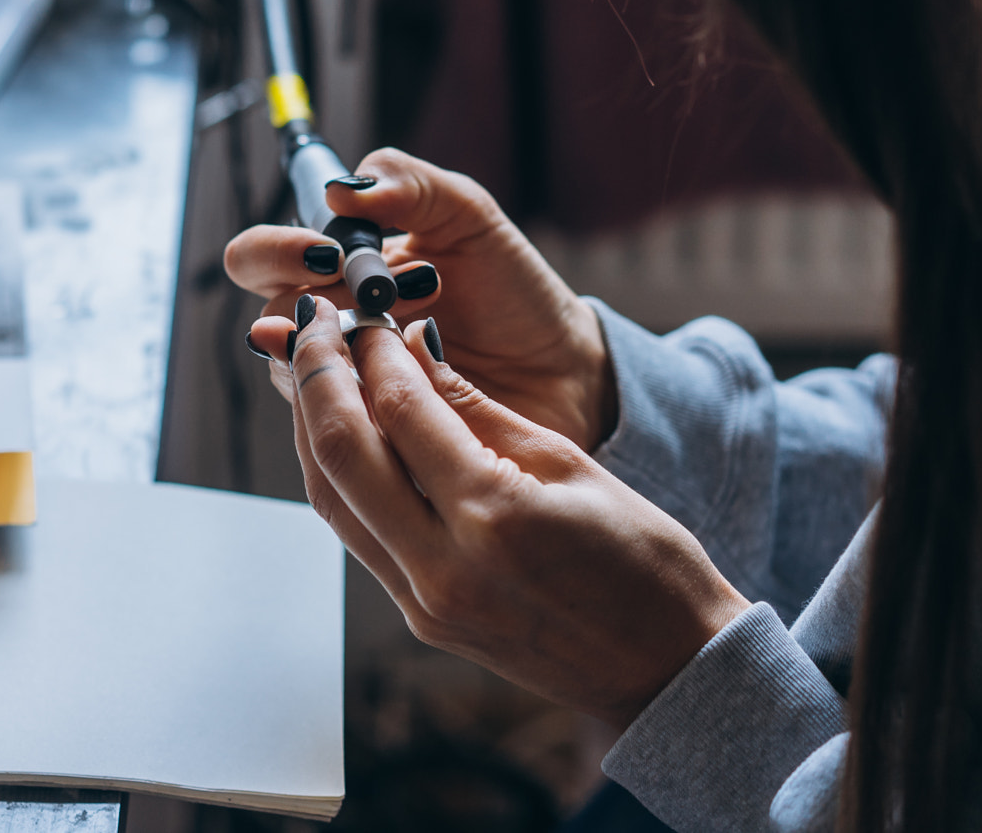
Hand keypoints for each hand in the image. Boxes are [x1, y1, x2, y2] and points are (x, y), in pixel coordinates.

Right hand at [225, 149, 615, 450]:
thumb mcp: (469, 215)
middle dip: (319, 305)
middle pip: (270, 321)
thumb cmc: (513, 290)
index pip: (258, 258)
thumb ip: (409, 184)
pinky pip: (345, 430)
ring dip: (356, 356)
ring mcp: (349, 388)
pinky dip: (379, 403)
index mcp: (336, 269)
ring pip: (302, 381)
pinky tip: (429, 383)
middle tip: (382, 299)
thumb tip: (342, 188)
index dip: (275, 252)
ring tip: (423, 336)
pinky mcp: (375, 439)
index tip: (330, 255)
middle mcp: (329, 330)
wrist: (566, 368)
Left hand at [251, 298, 747, 728]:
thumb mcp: (568, 463)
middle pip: (340, 453)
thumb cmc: (643, 560)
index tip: (366, 312)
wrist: (667, 668)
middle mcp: (442, 566)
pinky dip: (343, 474)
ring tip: (318, 366)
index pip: (401, 409)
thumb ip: (478, 410)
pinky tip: (348, 432)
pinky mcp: (420, 620)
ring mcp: (423, 603)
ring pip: (331, 498)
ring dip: (314, 424)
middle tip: (315, 321)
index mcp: (492, 516)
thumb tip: (413, 349)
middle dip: (316, 375)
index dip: (375, 350)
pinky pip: (358, 534)